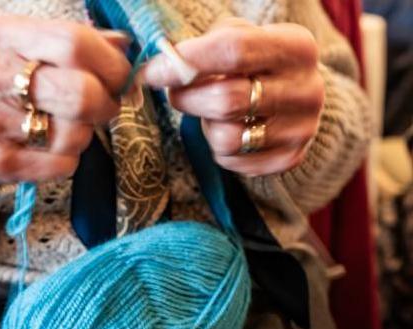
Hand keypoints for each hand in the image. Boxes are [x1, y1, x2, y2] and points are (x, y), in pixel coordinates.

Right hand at [0, 15, 130, 183]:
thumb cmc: (10, 82)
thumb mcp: (32, 48)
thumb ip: (78, 42)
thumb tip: (122, 47)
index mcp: (2, 35)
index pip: (74, 43)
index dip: (111, 64)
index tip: (120, 76)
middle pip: (80, 92)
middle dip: (106, 104)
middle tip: (105, 106)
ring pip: (74, 134)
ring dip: (83, 134)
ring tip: (63, 126)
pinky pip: (62, 165)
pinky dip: (67, 161)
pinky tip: (49, 149)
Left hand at [142, 18, 324, 176]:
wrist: (293, 95)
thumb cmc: (254, 61)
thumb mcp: (240, 37)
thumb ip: (206, 45)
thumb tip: (165, 62)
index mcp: (296, 47)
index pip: (233, 50)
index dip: (186, 62)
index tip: (152, 71)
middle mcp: (307, 88)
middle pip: (227, 100)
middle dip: (187, 98)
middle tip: (175, 92)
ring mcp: (302, 128)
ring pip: (227, 138)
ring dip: (205, 125)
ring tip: (210, 112)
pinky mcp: (289, 158)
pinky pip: (233, 160)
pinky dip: (218, 148)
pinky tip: (227, 129)